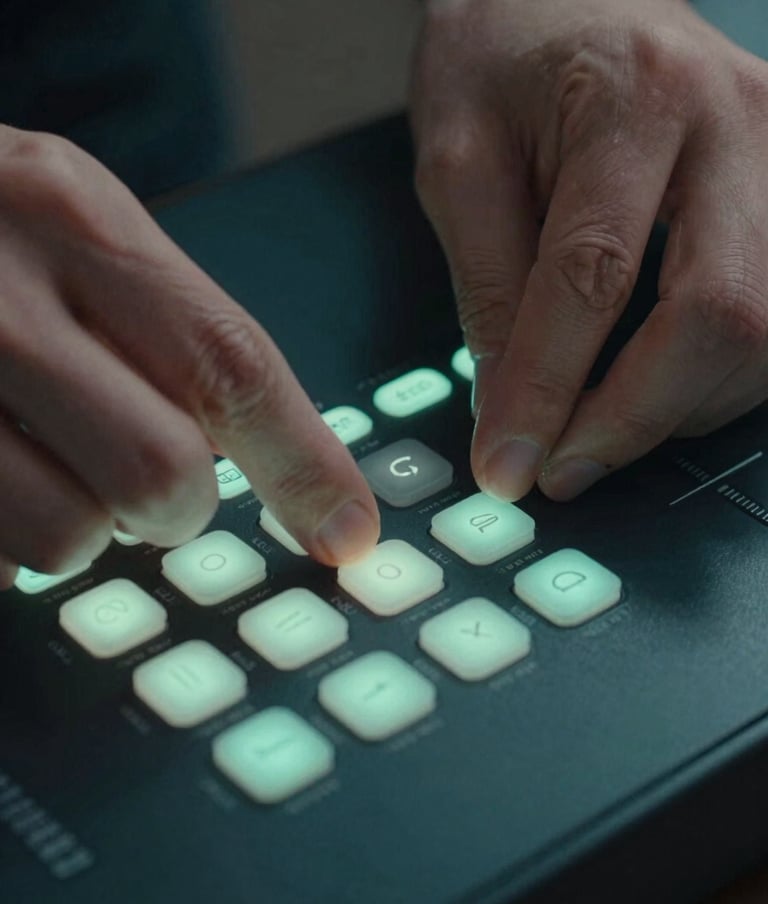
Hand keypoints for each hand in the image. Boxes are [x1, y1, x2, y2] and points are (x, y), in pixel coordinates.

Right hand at [0, 127, 378, 587]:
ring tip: (52, 463)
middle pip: (162, 474)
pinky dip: (11, 537)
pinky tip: (3, 468)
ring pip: (68, 537)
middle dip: (174, 506)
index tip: (347, 531)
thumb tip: (278, 460)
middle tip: (147, 479)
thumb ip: (170, 330)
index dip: (306, 466)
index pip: (233, 365)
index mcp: (76, 214)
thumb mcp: (74, 230)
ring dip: (85, 525)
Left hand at [411, 0, 767, 500]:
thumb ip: (487, 285)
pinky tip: (659, 387)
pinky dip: (716, 381)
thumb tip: (511, 407)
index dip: (550, 390)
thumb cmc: (504, 60)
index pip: (595, 276)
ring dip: (679, 408)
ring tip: (599, 425)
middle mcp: (737, 123)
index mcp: (633, 99)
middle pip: (721, 315)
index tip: (509, 465)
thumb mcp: (458, 159)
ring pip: (767, 333)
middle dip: (636, 418)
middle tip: (563, 468)